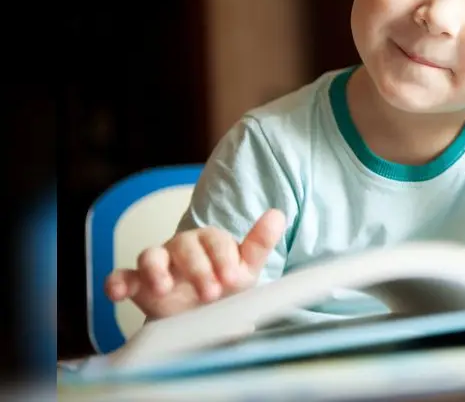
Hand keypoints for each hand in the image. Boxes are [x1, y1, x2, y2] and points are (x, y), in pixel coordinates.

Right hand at [104, 209, 284, 319]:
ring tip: (164, 288)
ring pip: (151, 255)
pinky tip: (117, 292)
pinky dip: (117, 282)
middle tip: (211, 294)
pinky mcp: (139, 285)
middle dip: (198, 269)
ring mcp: (159, 265)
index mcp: (211, 242)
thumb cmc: (225, 288)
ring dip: (156, 269)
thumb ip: (259, 244)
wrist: (201, 320)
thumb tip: (278, 214)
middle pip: (185, 246)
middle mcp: (183, 248)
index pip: (216, 241)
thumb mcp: (246, 270)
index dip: (223, 258)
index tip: (233, 279)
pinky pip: (122, 276)